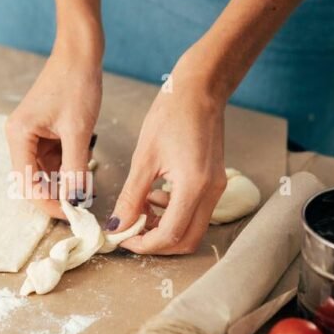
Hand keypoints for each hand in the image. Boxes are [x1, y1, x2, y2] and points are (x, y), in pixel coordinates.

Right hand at [5, 43, 101, 218]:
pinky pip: (52, 159)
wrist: (80, 53)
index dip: (49, 202)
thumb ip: (75, 169)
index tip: (73, 213)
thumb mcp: (78, 131)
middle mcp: (18, 137)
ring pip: (44, 172)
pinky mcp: (43, 132)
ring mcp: (30, 135)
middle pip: (32, 181)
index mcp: (19, 136)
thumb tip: (76, 201)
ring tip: (86, 184)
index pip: (27, 184)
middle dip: (56, 194)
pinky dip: (67, 167)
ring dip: (63, 181)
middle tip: (82, 204)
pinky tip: (83, 166)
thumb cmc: (76, 84)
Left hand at [111, 55, 227, 254]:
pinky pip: (195, 212)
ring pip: (191, 229)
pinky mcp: (214, 183)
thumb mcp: (144, 158)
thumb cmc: (171, 115)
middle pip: (185, 240)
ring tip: (138, 210)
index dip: (143, 243)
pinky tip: (153, 197)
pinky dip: (173, 214)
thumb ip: (132, 196)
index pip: (170, 234)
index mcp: (194, 186)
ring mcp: (216, 188)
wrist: (200, 90)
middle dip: (155, 242)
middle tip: (129, 230)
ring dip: (163, 229)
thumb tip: (118, 225)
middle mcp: (211, 192)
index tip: (121, 237)